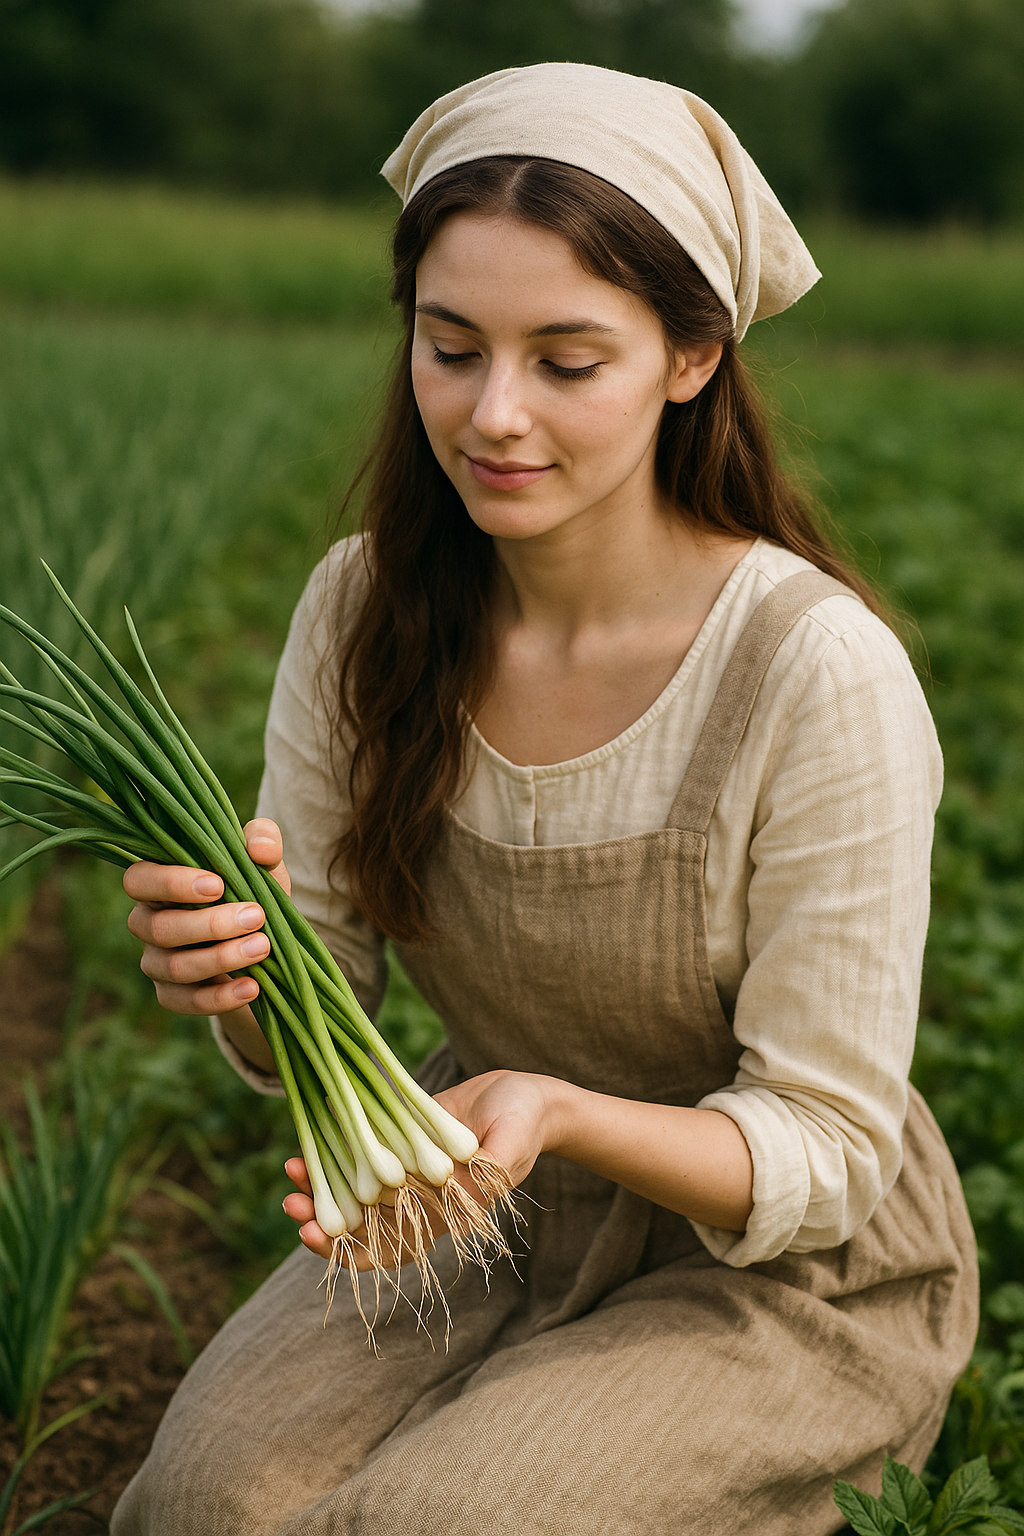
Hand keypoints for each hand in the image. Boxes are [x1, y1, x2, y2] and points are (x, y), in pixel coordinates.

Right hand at [123, 817, 289, 1020]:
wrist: (266, 945)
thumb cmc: (252, 891)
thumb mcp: (263, 862)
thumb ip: (263, 840)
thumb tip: (258, 849)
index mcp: (157, 883)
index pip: (139, 880)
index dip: (171, 883)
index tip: (217, 884)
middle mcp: (147, 922)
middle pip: (159, 928)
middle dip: (210, 924)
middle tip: (256, 916)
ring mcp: (156, 962)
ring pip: (174, 967)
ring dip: (221, 958)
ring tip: (263, 947)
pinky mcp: (171, 995)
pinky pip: (186, 1001)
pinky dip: (220, 997)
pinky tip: (252, 987)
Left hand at [283, 1070, 552, 1260]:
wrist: (526, 1096)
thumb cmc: (523, 1124)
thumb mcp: (510, 1147)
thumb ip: (488, 1173)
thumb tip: (459, 1196)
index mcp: (443, 1213)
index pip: (389, 1247)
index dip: (350, 1252)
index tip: (317, 1240)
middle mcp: (417, 1197)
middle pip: (361, 1220)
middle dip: (322, 1217)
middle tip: (292, 1204)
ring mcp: (405, 1167)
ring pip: (353, 1186)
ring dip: (321, 1183)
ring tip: (292, 1170)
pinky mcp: (399, 1137)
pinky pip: (361, 1149)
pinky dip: (336, 1148)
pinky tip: (313, 1138)